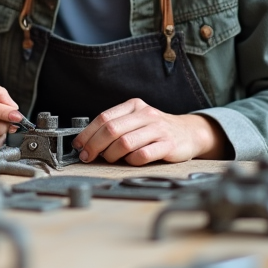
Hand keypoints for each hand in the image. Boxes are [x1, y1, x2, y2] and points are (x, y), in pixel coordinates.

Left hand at [74, 98, 227, 164]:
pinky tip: (130, 161)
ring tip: (110, 159)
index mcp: (134, 106)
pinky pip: (142, 155)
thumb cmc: (156, 129)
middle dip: (94, 146)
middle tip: (88, 156)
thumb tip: (87, 142)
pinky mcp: (168, 145)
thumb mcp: (136, 120)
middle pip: (111, 130)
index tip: (79, 146)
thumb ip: (115, 127)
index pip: (104, 117)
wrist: (189, 133)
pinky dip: (131, 160)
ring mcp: (158, 129)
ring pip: (124, 143)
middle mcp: (145, 114)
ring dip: (111, 155)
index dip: (88, 133)